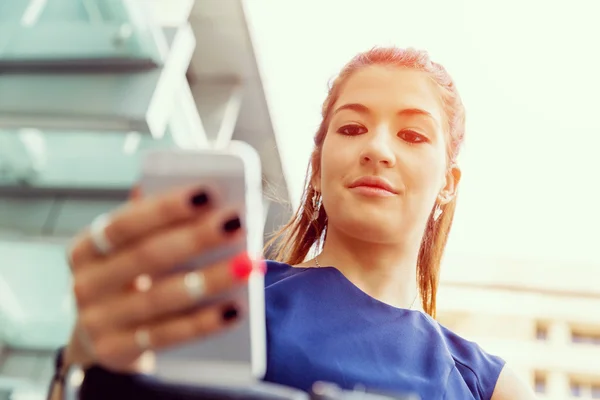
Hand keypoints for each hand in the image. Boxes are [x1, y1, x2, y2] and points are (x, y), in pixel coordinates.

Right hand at [63, 186, 261, 372]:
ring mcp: (97, 322)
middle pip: (147, 257)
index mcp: (87, 247)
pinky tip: (235, 309)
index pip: (126, 222)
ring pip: (161, 298)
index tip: (207, 192)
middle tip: (236, 222)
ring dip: (209, 280)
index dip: (165, 208)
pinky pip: (167, 335)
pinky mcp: (117, 352)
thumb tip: (201, 190)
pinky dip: (203, 322)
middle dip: (195, 238)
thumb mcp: (131, 249)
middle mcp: (85, 284)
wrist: (103, 336)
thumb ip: (156, 220)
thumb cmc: (131, 277)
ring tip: (247, 264)